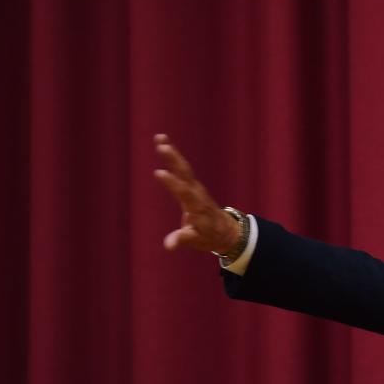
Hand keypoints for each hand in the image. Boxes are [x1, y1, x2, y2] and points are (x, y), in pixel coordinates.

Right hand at [153, 133, 240, 253]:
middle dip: (174, 160)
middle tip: (162, 146)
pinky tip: (163, 143)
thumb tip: (169, 245)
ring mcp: (195, 187)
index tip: (159, 173)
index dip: (172, 183)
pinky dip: (173, 156)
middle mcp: (196, 193)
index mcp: (197, 207)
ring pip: (183, 167)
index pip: (184, 193)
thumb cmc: (209, 236)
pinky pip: (181, 168)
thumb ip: (183, 239)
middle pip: (185, 174)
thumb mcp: (197, 240)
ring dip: (172, 153)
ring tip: (160, 137)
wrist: (225, 230)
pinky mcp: (191, 185)